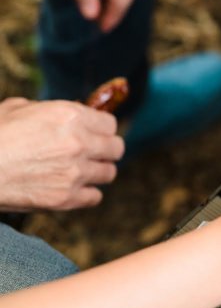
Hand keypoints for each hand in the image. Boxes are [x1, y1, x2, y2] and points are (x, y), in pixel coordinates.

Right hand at [0, 98, 122, 210]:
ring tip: (79, 171)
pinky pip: (95, 197)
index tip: (93, 134)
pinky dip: (86, 194)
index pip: (110, 124)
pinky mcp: (66, 198)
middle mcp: (79, 143)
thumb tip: (61, 114)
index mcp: (70, 116)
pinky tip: (72, 189)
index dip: (101, 129)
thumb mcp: (17, 109)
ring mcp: (75, 172)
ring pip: (109, 173)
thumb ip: (47, 110)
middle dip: (105, 150)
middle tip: (91, 153)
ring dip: (96, 172)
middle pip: (116, 148)